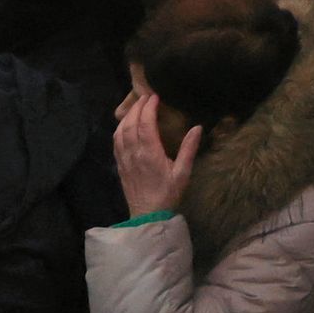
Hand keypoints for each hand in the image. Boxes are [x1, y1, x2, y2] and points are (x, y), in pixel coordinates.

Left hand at [112, 86, 205, 217]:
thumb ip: (189, 149)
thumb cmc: (168, 194)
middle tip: (145, 96)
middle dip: (137, 107)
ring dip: (126, 116)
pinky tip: (125, 125)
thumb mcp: (183, 173)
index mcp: (150, 153)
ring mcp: (124, 159)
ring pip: (120, 131)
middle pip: (130, 124)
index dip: (149, 108)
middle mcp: (134, 153)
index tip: (155, 96)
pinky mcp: (120, 165)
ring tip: (136, 106)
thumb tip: (197, 127)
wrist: (148, 215)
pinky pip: (116, 142)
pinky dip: (119, 128)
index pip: (145, 124)